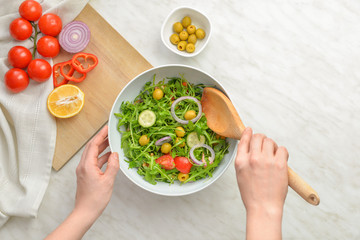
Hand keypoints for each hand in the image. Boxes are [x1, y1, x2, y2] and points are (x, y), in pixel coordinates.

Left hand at [46, 125, 119, 239]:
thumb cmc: (95, 199)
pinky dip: (101, 157)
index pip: (94, 145)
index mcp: (87, 165)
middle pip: (91, 147)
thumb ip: (112, 165)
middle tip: (109, 132)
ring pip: (92, 154)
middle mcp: (83, 166)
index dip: (101, 135)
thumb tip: (115, 154)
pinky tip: (109, 157)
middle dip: (100, 138)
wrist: (85, 212)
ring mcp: (83, 170)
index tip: (107, 128)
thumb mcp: (108, 181)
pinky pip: (93, 161)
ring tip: (111, 142)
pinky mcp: (86, 175)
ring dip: (101, 147)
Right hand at [235, 127, 287, 238]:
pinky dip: (282, 152)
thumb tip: (250, 148)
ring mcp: (267, 161)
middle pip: (258, 137)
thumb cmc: (252, 194)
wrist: (263, 207)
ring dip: (272, 145)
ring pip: (270, 141)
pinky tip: (280, 160)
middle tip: (265, 146)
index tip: (250, 130)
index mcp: (241, 161)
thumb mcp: (240, 175)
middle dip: (261, 139)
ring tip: (273, 155)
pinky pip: (282, 149)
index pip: (244, 139)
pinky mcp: (280, 164)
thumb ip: (244, 160)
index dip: (248, 133)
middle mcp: (253, 158)